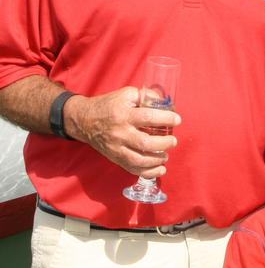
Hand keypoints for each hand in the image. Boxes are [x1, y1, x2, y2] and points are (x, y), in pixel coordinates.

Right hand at [65, 88, 180, 177]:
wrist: (84, 121)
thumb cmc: (109, 105)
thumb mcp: (126, 94)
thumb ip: (146, 96)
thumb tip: (166, 102)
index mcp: (123, 115)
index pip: (147, 118)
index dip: (165, 119)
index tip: (177, 120)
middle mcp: (120, 133)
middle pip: (145, 143)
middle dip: (164, 144)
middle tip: (173, 141)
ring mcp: (116, 148)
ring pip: (139, 160)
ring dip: (157, 160)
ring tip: (166, 155)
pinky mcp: (115, 158)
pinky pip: (132, 169)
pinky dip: (148, 172)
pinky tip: (160, 169)